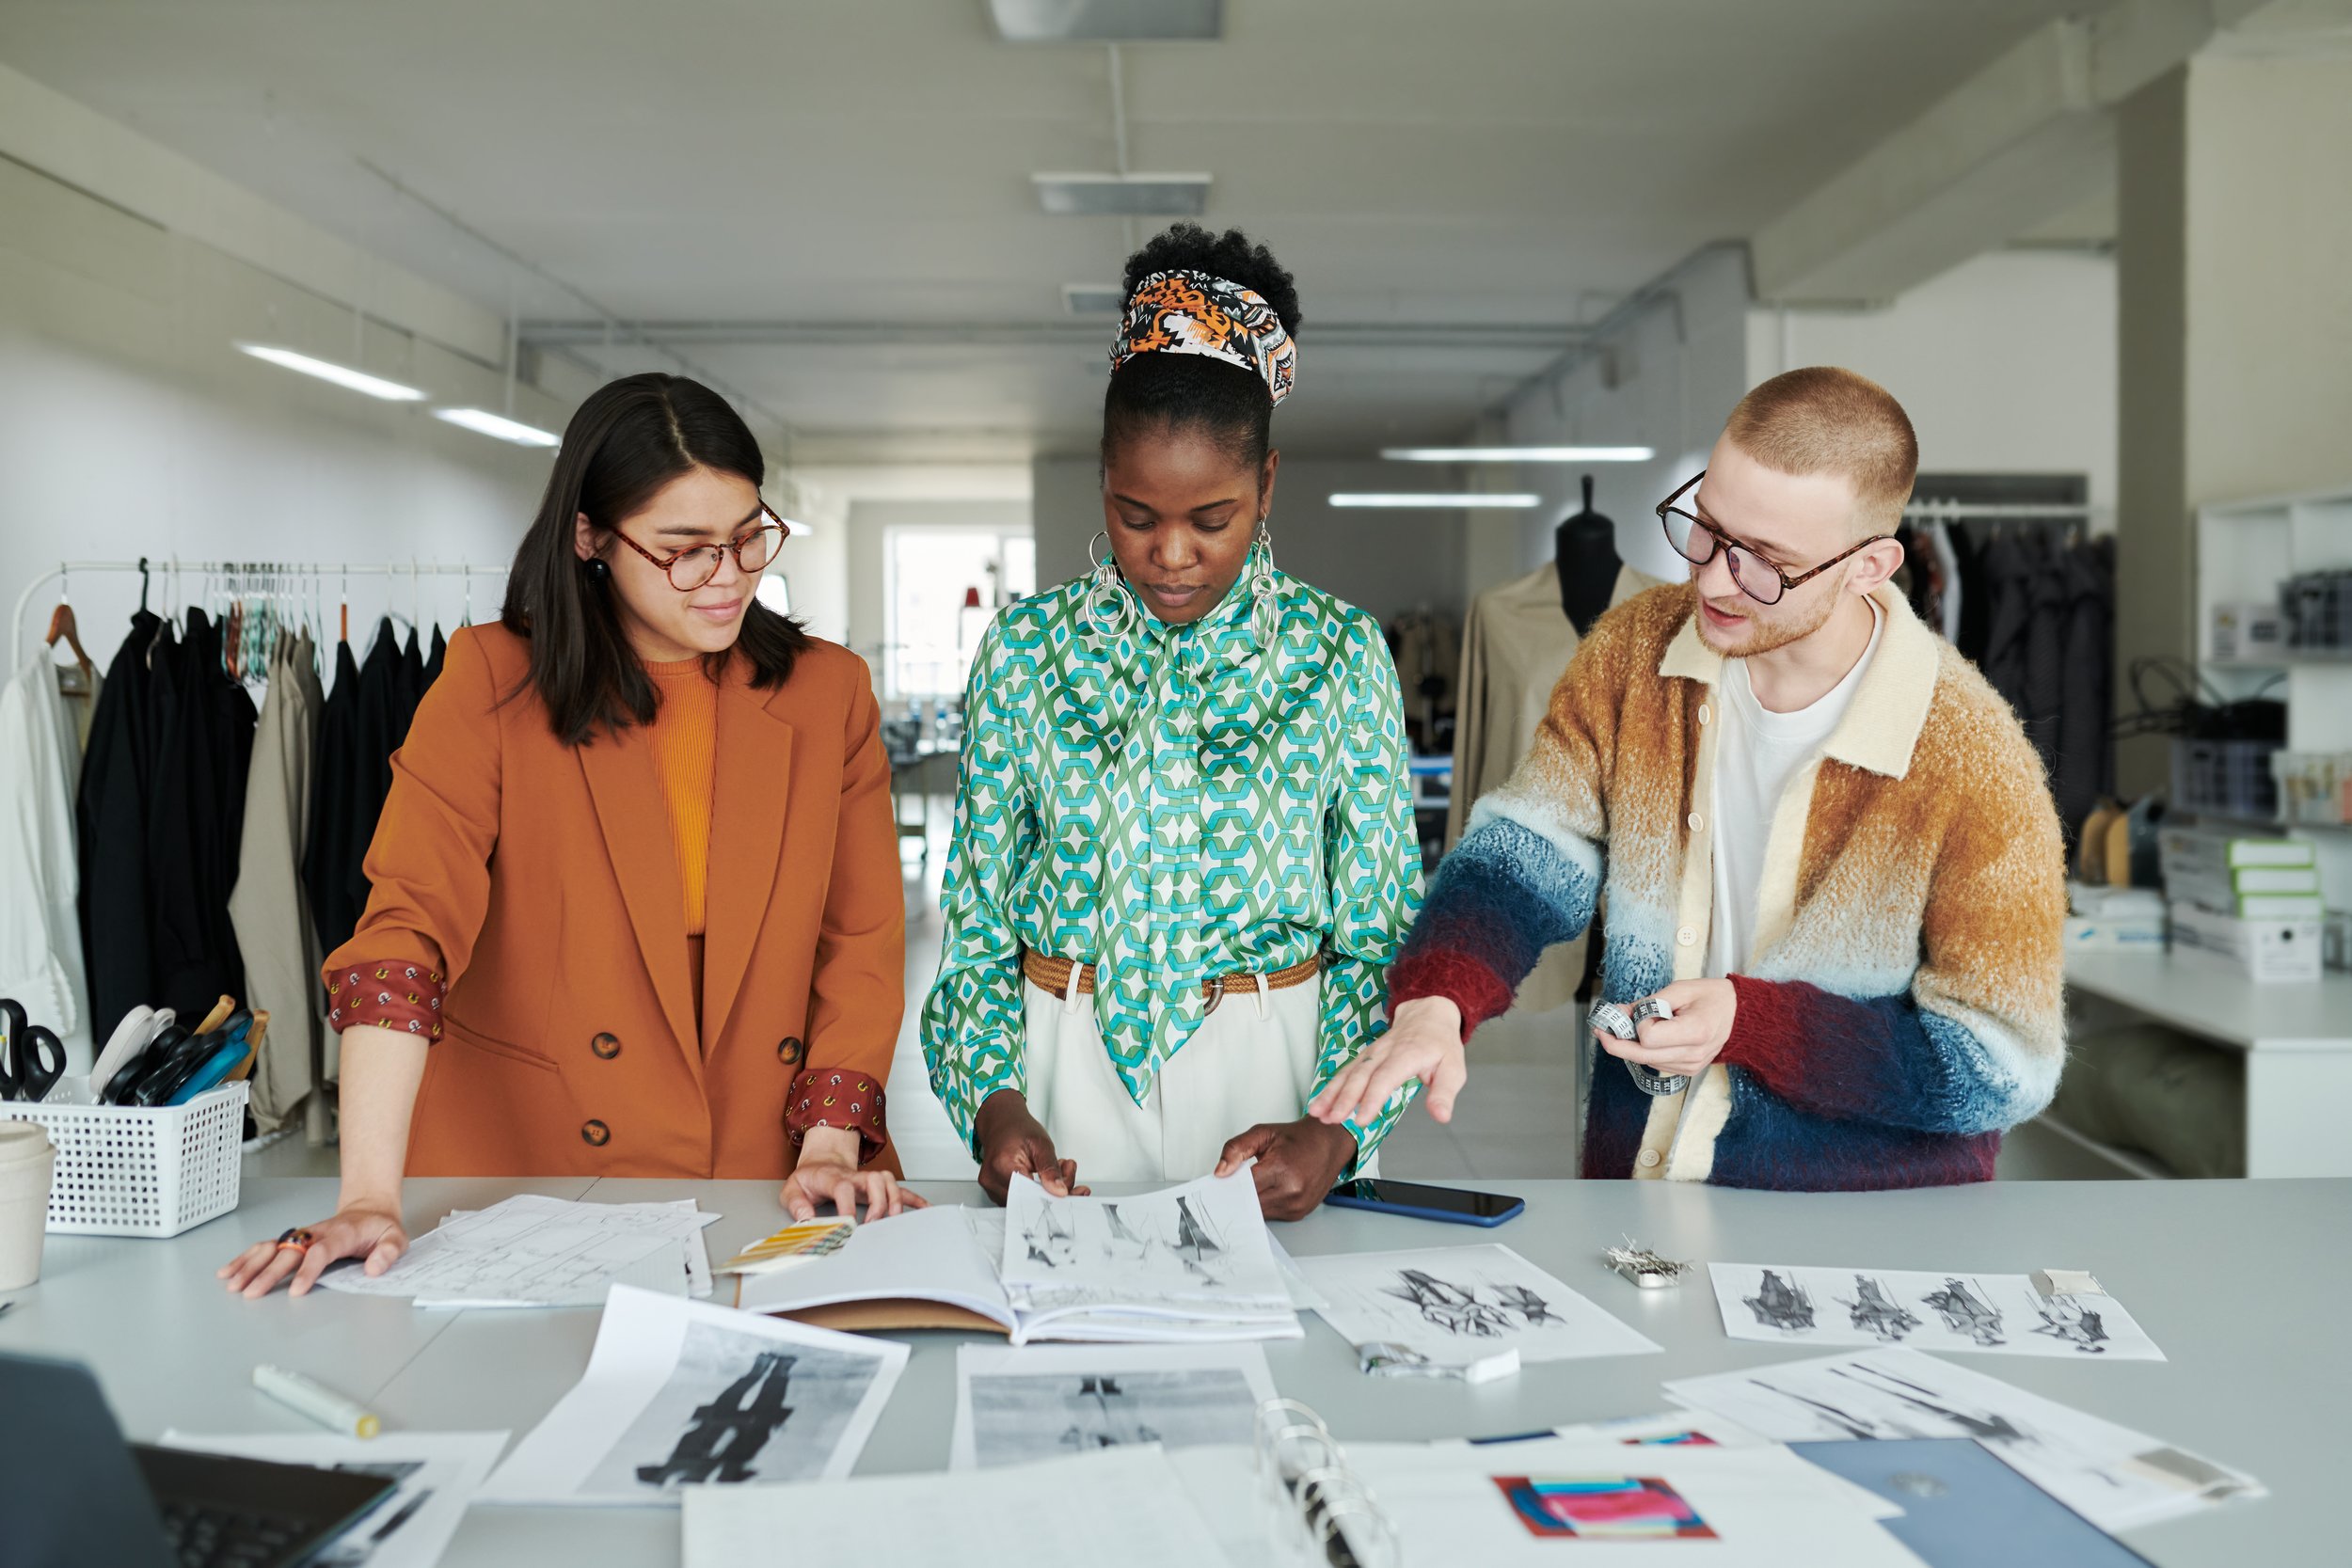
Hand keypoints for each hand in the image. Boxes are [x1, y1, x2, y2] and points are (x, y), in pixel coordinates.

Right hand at [217, 1203, 406, 1298]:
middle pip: (289, 1252)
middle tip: (252, 1293)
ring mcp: (302, 1236)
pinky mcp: (293, 1241)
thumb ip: (388, 1252)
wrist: (368, 1211)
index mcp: (342, 1234)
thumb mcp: (397, 1238)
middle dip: (269, 1273)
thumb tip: (374, 1268)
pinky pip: (266, 1247)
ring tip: (233, 1284)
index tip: (295, 1290)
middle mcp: (316, 1233)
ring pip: (272, 1248)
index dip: (307, 1270)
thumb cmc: (380, 1228)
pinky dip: (246, 1258)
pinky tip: (229, 1271)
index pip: (321, 1251)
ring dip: (251, 1265)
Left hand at [780, 1128, 926, 1221]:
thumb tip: (807, 1220)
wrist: (821, 1163)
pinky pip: (899, 1189)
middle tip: (872, 1225)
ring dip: (895, 1200)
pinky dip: (913, 1198)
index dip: (847, 1207)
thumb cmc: (808, 1179)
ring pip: (889, 1181)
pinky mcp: (877, 1186)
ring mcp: (867, 1180)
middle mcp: (854, 1177)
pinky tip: (923, 1209)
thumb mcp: (791, 1189)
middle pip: (874, 1180)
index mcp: (831, 1177)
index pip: (843, 1188)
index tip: (848, 1225)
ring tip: (893, 1220)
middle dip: (878, 1203)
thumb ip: (796, 1205)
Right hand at [973, 1090, 1086, 1205]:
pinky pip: (1020, 1200)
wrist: (1001, 1122)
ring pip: (1026, 1203)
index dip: (1051, 1195)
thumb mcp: (1041, 1143)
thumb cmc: (1018, 1129)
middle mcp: (993, 1180)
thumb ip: (1051, 1168)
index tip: (1070, 1191)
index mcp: (1003, 1165)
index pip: (1030, 1193)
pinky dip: (1036, 1192)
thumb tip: (1060, 1191)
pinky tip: (1046, 1178)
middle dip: (1053, 1192)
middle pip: (1029, 1201)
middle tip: (1068, 1174)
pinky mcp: (996, 1192)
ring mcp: (992, 1188)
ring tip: (1057, 1170)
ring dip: (1046, 1192)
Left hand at [1215, 1118, 1357, 1221]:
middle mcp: (1291, 1190)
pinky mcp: (1299, 1213)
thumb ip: (1236, 1149)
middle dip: (1240, 1194)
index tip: (1222, 1183)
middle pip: (1250, 1202)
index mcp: (1280, 1168)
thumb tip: (1220, 1172)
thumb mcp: (1262, 1133)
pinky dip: (1267, 1204)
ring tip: (1258, 1182)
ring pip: (1260, 1212)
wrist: (1328, 1143)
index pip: (1243, 1187)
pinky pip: (1272, 1215)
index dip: (1230, 1185)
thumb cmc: (1298, 1138)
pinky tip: (1270, 1190)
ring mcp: (1296, 1204)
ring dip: (1254, 1201)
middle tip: (1237, 1182)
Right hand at [1306, 996, 1466, 1127]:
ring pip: (1348, 1072)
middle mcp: (1384, 1052)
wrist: (1427, 1014)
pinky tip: (1320, 1104)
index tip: (1361, 1120)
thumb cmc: (1440, 1045)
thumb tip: (1441, 1117)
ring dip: (1331, 1093)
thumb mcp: (1454, 1069)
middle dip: (1344, 1098)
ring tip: (1318, 1113)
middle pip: (1360, 1075)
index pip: (1385, 1078)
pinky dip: (1330, 1087)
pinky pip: (1345, 1071)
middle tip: (1334, 1119)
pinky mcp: (1364, 1057)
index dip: (1372, 1098)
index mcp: (1407, 1055)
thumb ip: (1444, 1093)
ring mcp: (1372, 1053)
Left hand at [1594, 978, 1735, 1079]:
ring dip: (1632, 1045)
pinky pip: (1655, 1063)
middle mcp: (1694, 1055)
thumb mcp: (1680, 989)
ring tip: (1634, 1025)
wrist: (1740, 1015)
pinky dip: (1646, 1050)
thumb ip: (1648, 1003)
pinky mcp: (1687, 1070)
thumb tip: (1618, 1013)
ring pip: (1646, 1061)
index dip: (1638, 1023)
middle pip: (1642, 1056)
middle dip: (1617, 1042)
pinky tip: (1648, 1036)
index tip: (1639, 1010)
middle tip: (1601, 1028)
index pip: (1649, 1038)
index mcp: (1696, 1032)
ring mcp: (1691, 1066)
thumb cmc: (1713, 997)